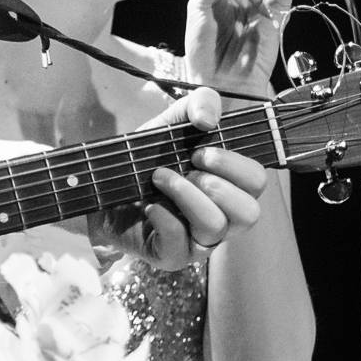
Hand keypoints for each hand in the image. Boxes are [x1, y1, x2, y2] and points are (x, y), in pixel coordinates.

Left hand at [91, 88, 266, 269]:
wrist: (103, 183)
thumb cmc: (147, 157)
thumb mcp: (173, 122)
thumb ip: (200, 104)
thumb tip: (209, 120)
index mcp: (230, 187)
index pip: (257, 182)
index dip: (233, 165)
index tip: (199, 151)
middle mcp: (223, 217)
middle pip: (249, 213)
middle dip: (217, 184)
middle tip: (187, 167)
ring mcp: (198, 241)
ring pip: (215, 227)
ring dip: (186, 195)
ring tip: (159, 178)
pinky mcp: (172, 256)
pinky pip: (181, 243)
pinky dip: (164, 217)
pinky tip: (149, 203)